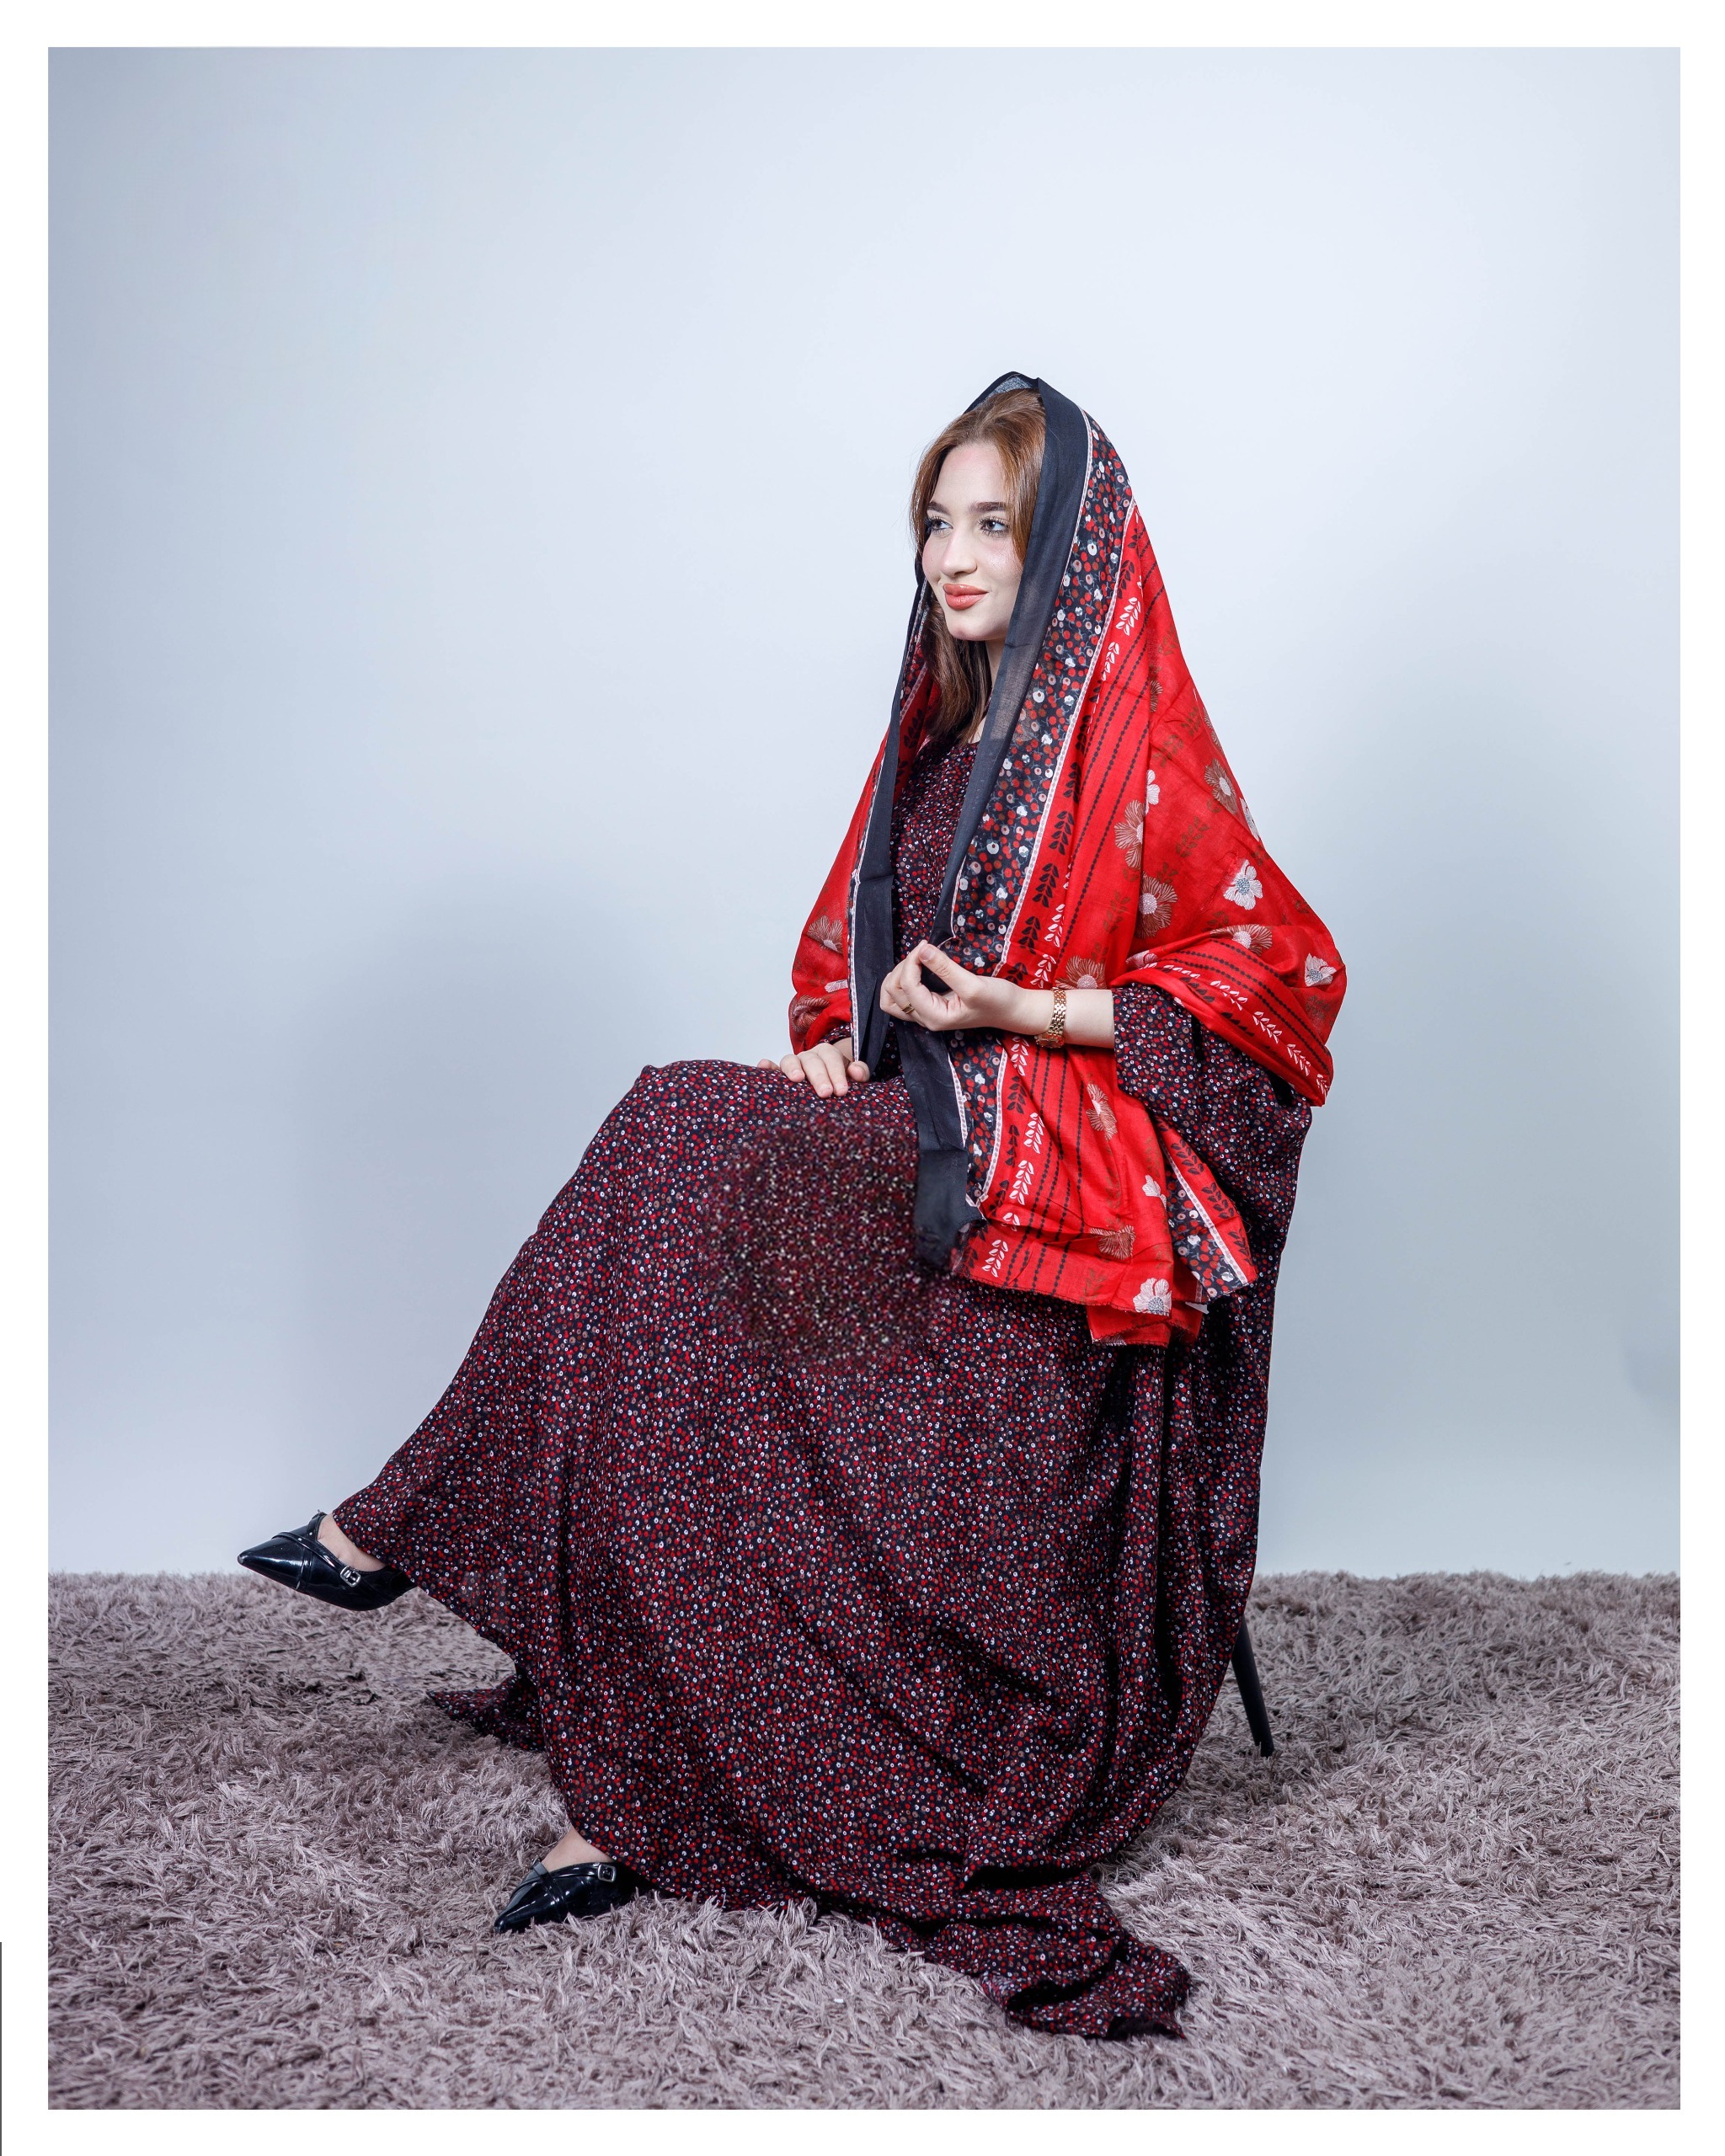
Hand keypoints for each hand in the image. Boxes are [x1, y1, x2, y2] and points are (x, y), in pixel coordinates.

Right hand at [756, 1035, 869, 1096]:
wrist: (827, 1085)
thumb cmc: (839, 1082)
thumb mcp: (852, 1077)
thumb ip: (859, 1072)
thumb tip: (856, 1072)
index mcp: (827, 1054)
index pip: (832, 1058)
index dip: (837, 1073)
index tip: (841, 1091)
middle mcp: (809, 1057)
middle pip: (812, 1060)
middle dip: (819, 1076)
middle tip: (826, 1093)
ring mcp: (793, 1065)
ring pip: (790, 1060)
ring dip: (793, 1068)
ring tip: (797, 1079)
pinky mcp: (779, 1074)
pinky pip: (772, 1068)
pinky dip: (767, 1067)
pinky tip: (763, 1066)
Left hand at [878, 942, 1034, 1034]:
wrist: (1012, 1011)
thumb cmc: (997, 1000)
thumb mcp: (973, 984)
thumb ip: (945, 968)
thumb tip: (922, 950)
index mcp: (934, 1017)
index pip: (908, 987)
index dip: (911, 962)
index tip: (926, 944)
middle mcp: (925, 1019)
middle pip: (893, 993)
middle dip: (903, 968)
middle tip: (922, 951)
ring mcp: (925, 1015)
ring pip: (892, 998)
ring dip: (898, 976)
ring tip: (915, 959)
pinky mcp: (929, 1007)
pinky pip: (903, 998)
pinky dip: (902, 981)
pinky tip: (915, 968)